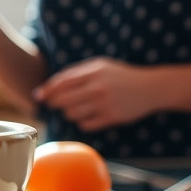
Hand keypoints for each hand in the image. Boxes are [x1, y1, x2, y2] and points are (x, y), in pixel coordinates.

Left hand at [34, 57, 155, 130]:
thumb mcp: (100, 66)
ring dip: (68, 113)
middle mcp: (97, 87)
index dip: (47, 90)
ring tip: (74, 109)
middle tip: (54, 104)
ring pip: (72, 114)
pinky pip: (86, 125)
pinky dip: (82, 122)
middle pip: (63, 100)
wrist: (150, 88)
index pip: (62, 82)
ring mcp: (104, 103)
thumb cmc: (121, 76)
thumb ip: (78, 73)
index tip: (39, 96)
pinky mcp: (111, 117)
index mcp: (93, 71)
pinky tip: (86, 117)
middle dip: (55, 103)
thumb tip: (52, 86)